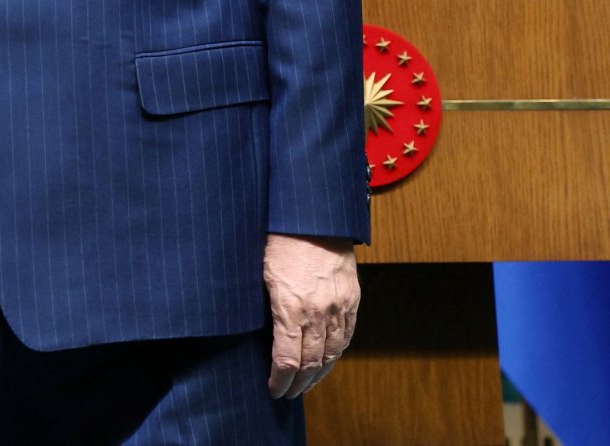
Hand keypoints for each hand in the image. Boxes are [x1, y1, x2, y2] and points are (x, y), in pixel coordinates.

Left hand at [262, 232, 357, 397]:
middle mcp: (317, 311)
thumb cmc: (279, 240)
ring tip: (307, 384)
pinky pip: (347, 336)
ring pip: (332, 353)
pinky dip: (336, 353)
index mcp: (290, 306)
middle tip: (288, 392)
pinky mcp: (352, 299)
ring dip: (319, 374)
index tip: (273, 389)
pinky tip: (327, 361)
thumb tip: (258, 332)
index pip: (287, 359)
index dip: (280, 380)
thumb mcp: (260, 273)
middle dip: (298, 383)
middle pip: (311, 362)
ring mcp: (338, 306)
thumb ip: (264, 305)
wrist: (313, 216)